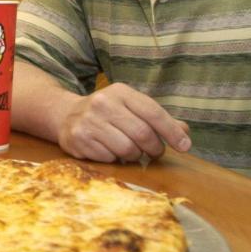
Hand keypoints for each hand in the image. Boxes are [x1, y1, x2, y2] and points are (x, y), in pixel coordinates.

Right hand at [56, 83, 190, 162]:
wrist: (65, 115)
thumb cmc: (107, 113)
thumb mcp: (131, 108)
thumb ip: (157, 119)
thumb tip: (185, 133)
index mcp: (120, 92)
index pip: (153, 112)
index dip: (172, 131)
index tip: (185, 146)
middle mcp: (102, 103)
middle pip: (142, 134)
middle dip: (154, 148)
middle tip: (155, 152)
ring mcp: (88, 122)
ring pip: (127, 149)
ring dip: (135, 156)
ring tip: (131, 152)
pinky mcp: (78, 139)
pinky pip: (109, 158)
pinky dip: (115, 159)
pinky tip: (110, 151)